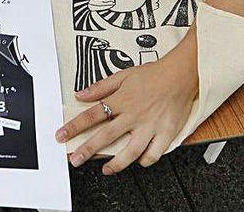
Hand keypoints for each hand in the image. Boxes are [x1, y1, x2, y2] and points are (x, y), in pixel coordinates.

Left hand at [56, 48, 198, 173]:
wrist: (181, 74)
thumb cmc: (153, 74)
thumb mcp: (123, 75)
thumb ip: (101, 87)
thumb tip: (81, 94)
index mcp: (122, 100)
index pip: (92, 115)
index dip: (75, 126)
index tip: (62, 135)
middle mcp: (134, 115)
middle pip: (106, 135)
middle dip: (88, 149)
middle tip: (75, 159)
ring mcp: (150, 126)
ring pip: (131, 150)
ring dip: (117, 163)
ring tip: (106, 170)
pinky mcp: (166, 133)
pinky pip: (154, 153)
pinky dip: (146, 160)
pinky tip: (138, 162)